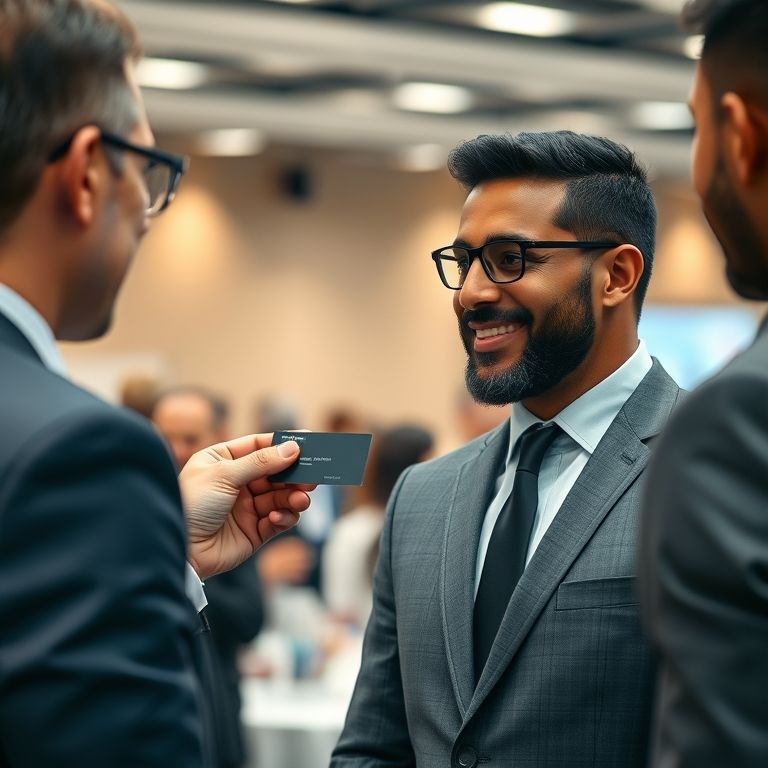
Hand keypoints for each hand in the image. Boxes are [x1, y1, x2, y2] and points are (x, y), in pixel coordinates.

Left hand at [179, 433, 312, 579]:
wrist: (180, 551)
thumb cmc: (192, 505)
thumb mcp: (224, 474)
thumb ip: (261, 461)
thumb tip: (292, 447)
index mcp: (223, 461)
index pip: (258, 446)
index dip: (281, 444)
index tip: (306, 442)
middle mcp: (236, 482)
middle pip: (275, 473)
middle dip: (294, 475)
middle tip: (312, 477)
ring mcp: (246, 507)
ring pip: (281, 497)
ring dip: (293, 497)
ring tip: (301, 500)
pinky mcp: (254, 531)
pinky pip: (278, 520)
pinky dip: (283, 517)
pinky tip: (276, 518)